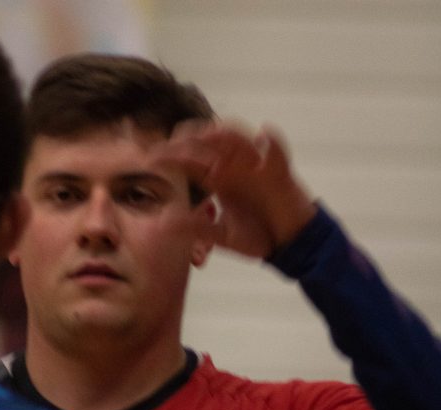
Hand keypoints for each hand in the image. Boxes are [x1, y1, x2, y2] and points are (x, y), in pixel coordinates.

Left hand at [155, 120, 316, 257]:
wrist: (289, 244)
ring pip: (239, 140)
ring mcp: (256, 166)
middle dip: (190, 140)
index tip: (150, 157)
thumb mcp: (222, 236)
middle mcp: (234, 166)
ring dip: (222, 135)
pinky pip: (278, 153)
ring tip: (205, 136)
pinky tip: (265, 136)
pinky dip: (273, 144)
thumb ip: (197, 228)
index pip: (190, 159)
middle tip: (172, 145)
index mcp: (219, 178)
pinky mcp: (279, 173)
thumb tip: (166, 224)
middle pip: (209, 142)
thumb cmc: (258, 235)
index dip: (171, 155)